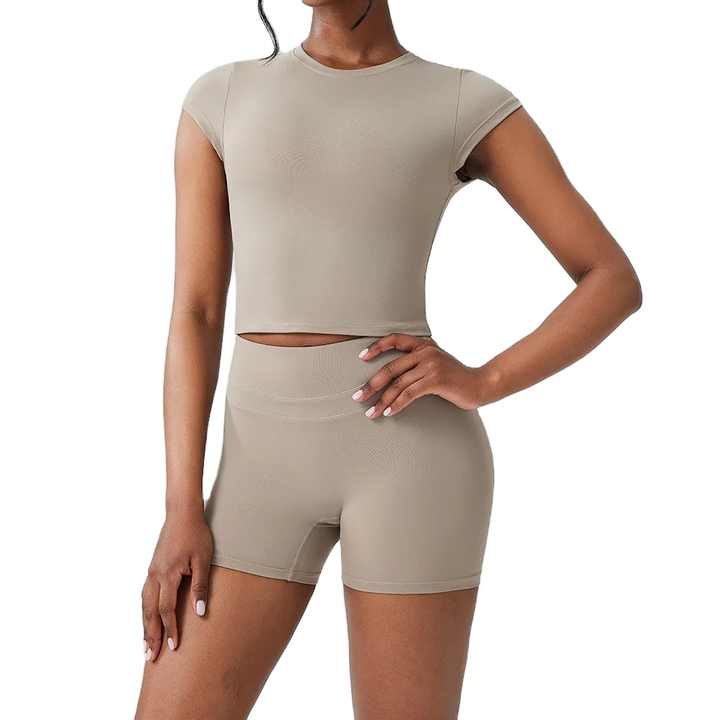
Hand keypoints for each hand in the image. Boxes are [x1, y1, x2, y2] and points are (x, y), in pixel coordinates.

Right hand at [141, 509, 212, 661]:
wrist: (182, 513)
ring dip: (144, 625)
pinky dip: (145, 610)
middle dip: (150, 635)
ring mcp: (151, 571)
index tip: (173, 647)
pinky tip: (148, 618)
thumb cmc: (197, 534)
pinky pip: (145, 594)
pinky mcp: (152, 567)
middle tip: (150, 657)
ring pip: (144, 604)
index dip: (170, 629)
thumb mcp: (203, 559)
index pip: (167, 609)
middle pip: (150, 611)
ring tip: (145, 645)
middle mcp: (155, 575)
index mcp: (167, 574)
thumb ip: (201, 586)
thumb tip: (200, 612)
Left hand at [353, 334, 486, 417]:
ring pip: (398, 384)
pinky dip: (397, 404)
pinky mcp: (436, 380)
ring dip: (382, 400)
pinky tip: (388, 413)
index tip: (361, 357)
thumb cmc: (455, 377)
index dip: (376, 347)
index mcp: (424, 344)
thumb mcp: (436, 363)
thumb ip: (418, 362)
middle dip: (372, 384)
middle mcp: (426, 352)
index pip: (394, 339)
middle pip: (391, 368)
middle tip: (357, 396)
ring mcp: (431, 365)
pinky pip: (410, 393)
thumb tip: (392, 376)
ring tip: (370, 413)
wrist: (480, 384)